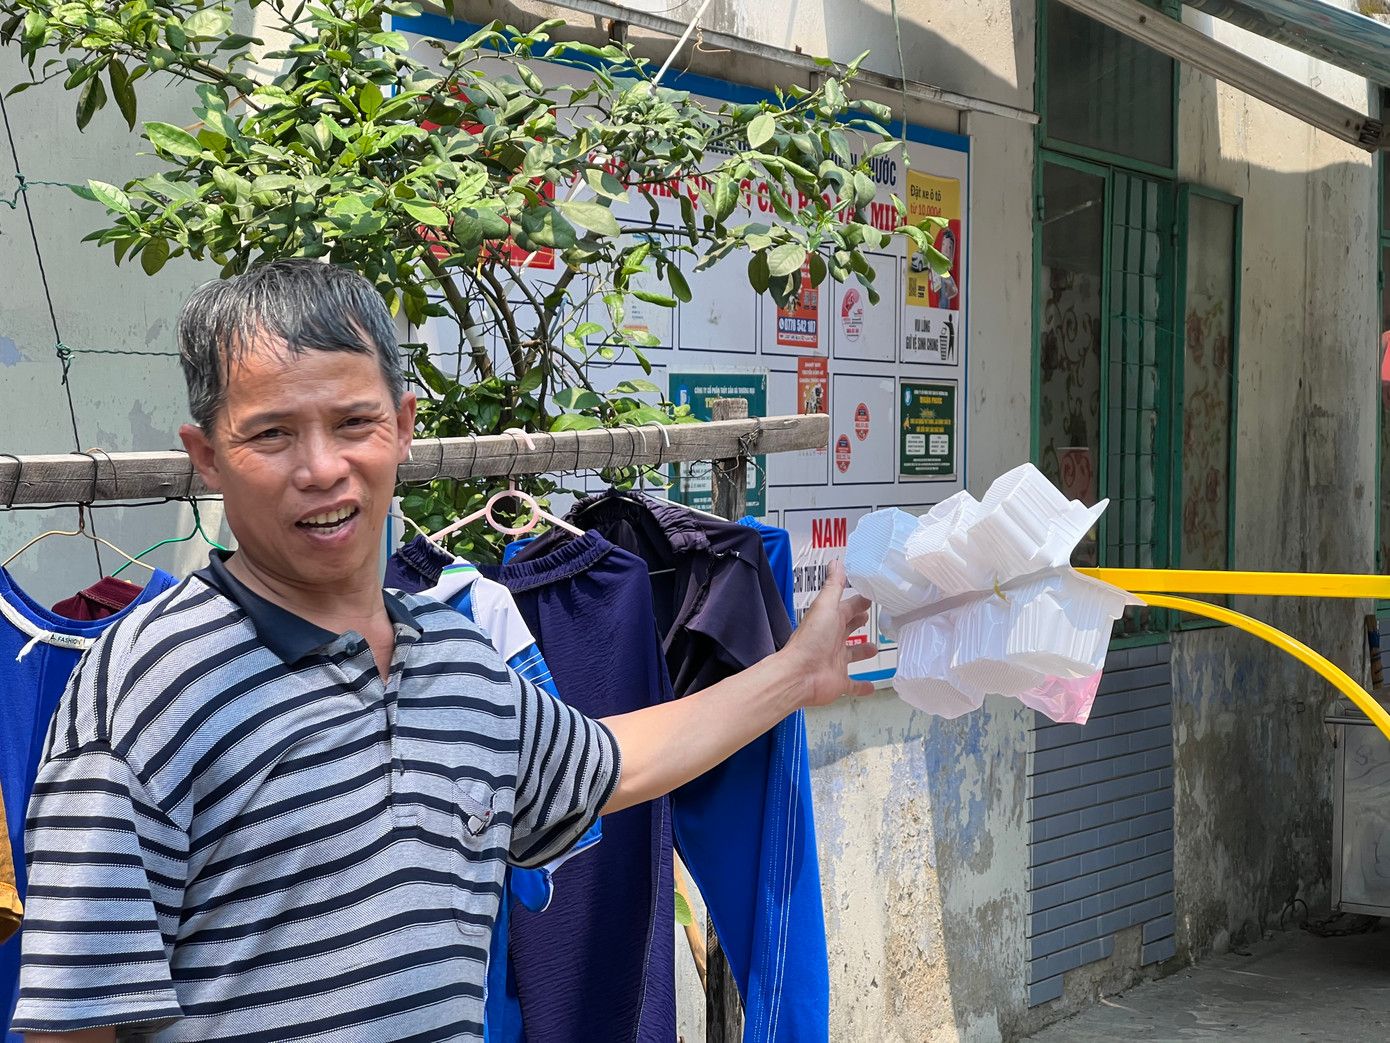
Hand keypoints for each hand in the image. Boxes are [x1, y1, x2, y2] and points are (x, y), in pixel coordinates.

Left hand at [782, 559, 876, 706]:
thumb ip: (833, 587)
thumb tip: (836, 564)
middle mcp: (831, 640)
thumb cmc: (810, 641)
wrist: (799, 675)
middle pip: (847, 629)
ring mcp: (835, 661)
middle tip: (868, 616)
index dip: (857, 602)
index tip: (869, 596)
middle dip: (857, 622)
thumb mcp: (824, 607)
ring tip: (873, 647)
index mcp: (829, 621)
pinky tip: (871, 686)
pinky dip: (862, 686)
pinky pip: (853, 684)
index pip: (845, 608)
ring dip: (862, 652)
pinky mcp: (838, 681)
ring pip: (851, 655)